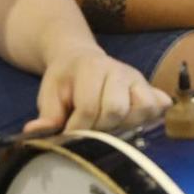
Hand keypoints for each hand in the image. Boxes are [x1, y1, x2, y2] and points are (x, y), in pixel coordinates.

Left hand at [26, 45, 171, 133]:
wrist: (79, 58)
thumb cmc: (64, 80)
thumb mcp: (49, 94)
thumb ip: (47, 115)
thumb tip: (34, 133)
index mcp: (91, 67)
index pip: (89, 107)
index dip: (78, 128)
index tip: (69, 135)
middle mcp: (119, 70)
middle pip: (117, 110)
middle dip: (101, 128)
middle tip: (90, 131)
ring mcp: (138, 79)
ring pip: (142, 110)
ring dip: (125, 125)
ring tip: (109, 128)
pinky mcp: (151, 88)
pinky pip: (158, 108)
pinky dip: (147, 120)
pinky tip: (130, 123)